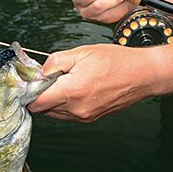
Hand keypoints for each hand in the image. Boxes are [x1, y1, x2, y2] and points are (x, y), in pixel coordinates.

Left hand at [27, 44, 154, 121]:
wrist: (142, 75)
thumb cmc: (117, 61)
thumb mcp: (83, 52)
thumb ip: (56, 62)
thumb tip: (40, 71)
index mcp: (73, 91)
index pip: (36, 102)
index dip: (30, 91)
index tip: (32, 81)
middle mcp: (77, 108)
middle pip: (43, 109)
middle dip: (41, 94)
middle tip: (50, 78)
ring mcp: (84, 116)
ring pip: (54, 113)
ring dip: (53, 100)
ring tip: (65, 82)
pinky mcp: (90, 118)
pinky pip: (67, 115)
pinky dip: (65, 104)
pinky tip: (75, 89)